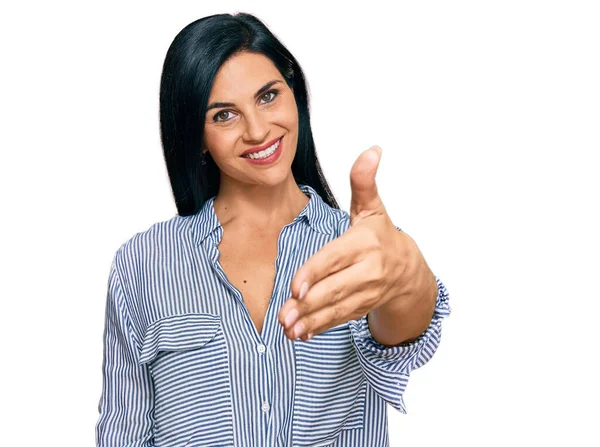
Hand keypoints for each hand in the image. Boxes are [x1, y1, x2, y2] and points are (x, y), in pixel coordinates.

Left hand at [278, 146, 412, 340]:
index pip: (336, 258)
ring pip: (336, 309)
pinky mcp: (361, 307)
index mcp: (365, 244)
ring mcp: (366, 292)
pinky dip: (320, 327)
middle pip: (335, 289)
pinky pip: (340, 319)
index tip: (295, 286)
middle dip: (308, 304)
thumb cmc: (381, 236)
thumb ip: (364, 182)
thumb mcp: (373, 209)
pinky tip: (301, 335)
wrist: (410, 272)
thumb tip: (372, 150)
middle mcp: (368, 271)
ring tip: (288, 330)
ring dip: (311, 321)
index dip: (315, 272)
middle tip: (283, 315)